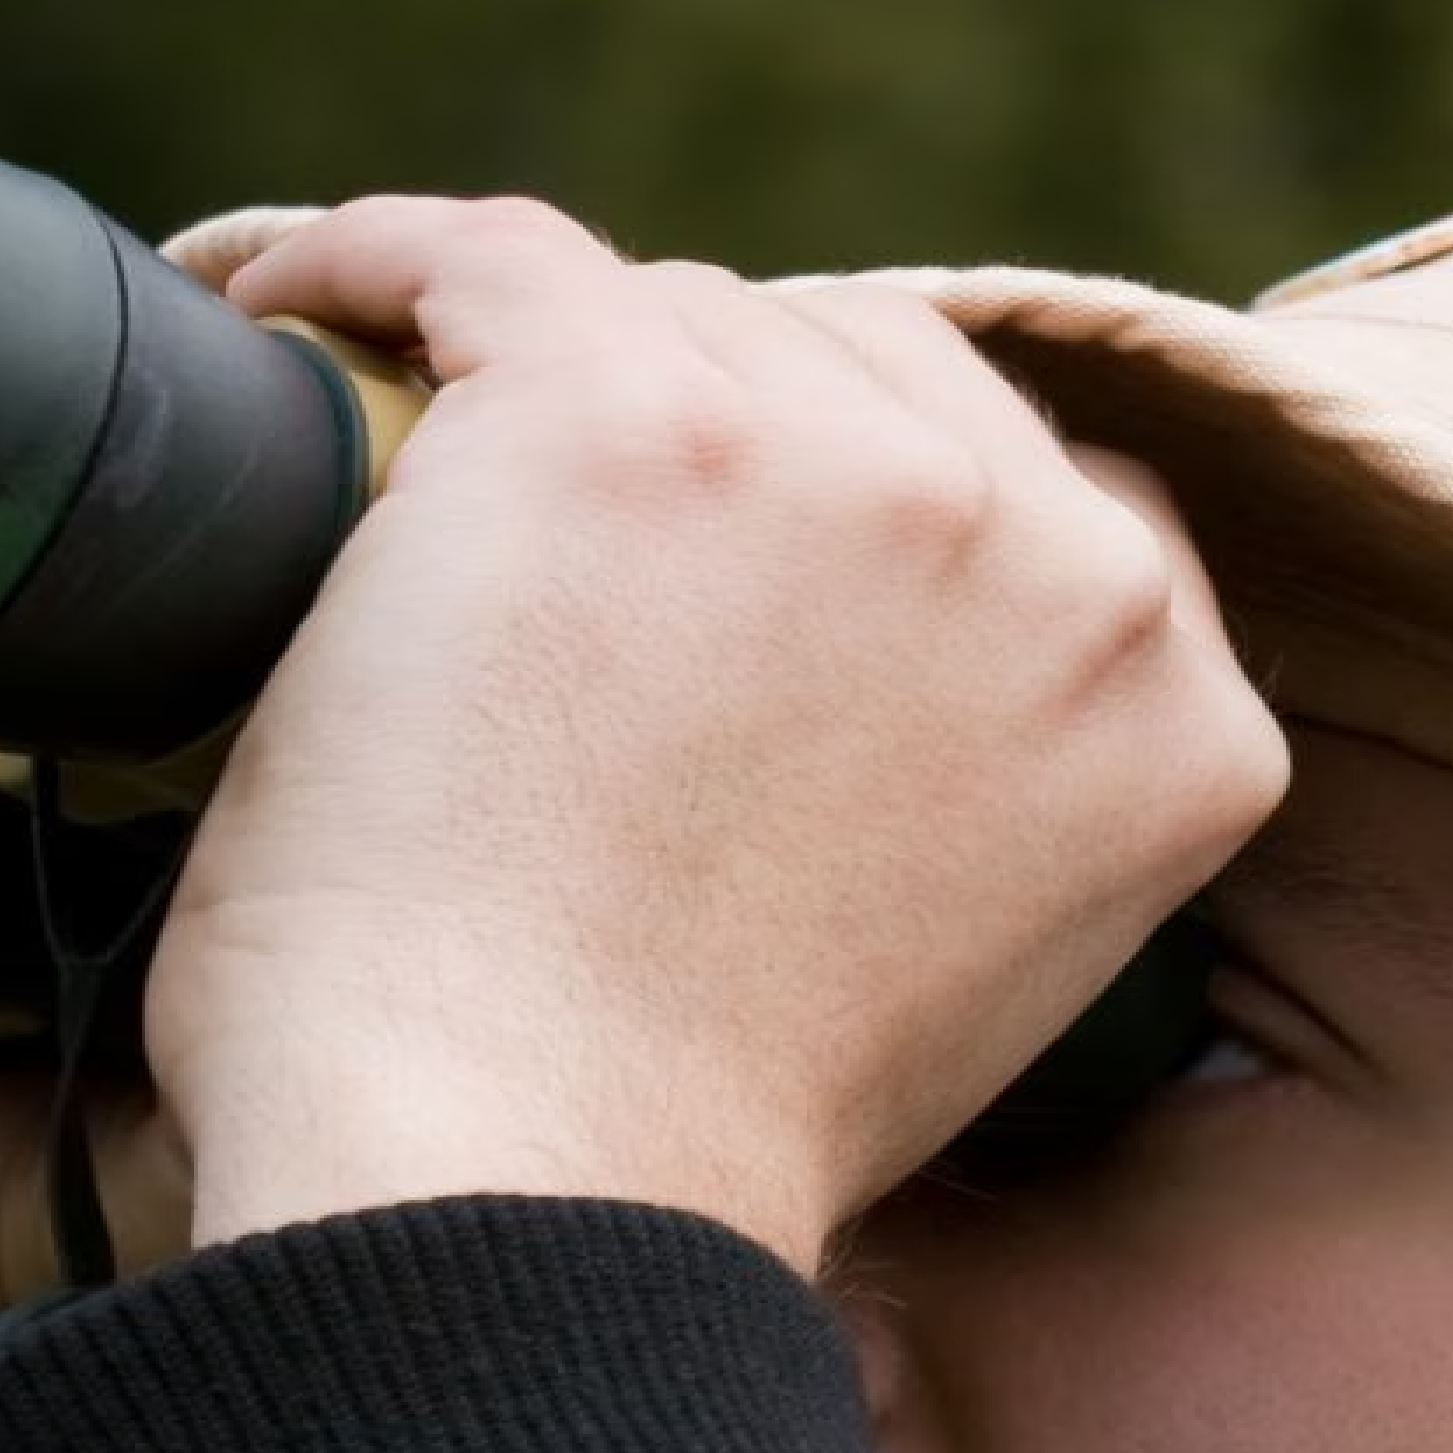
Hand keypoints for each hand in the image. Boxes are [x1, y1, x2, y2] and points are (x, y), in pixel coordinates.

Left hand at [152, 198, 1273, 1272]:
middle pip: (859, 371)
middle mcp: (1056, 560)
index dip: (867, 496)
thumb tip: (839, 697)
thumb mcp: (956, 970)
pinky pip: (483, 255)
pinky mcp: (622, 416)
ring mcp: (845, 469)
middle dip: (710, 426)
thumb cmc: (663, 1146)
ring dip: (544, 369)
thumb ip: (972, 792)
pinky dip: (366, 264)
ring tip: (396, 436)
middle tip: (539, 534)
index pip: (1034, 493)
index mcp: (1174, 710)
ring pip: (676, 312)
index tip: (735, 535)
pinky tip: (277, 300)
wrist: (522, 1196)